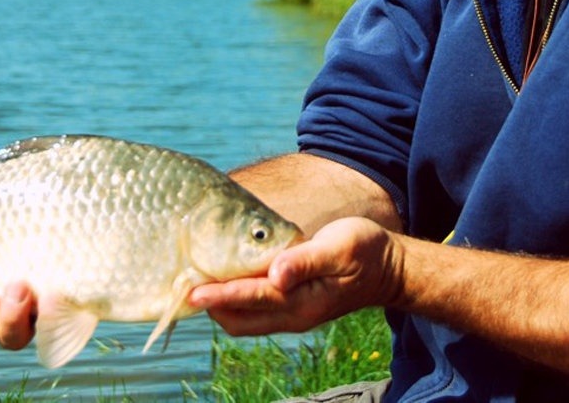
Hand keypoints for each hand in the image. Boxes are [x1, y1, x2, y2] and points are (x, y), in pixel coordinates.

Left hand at [188, 217, 402, 336]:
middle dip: (211, 304)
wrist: (388, 268)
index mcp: (304, 301)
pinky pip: (254, 311)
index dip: (222, 294)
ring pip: (244, 319)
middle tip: (181, 282)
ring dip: (219, 304)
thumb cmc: (364, 251)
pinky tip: (222, 281)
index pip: (254, 299)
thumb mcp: (340, 248)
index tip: (192, 289)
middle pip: (240, 318)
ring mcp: (292, 314)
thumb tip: (277, 272)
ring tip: (192, 281)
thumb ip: (307, 260)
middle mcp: (294, 314)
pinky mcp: (292, 307)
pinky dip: (234, 300)